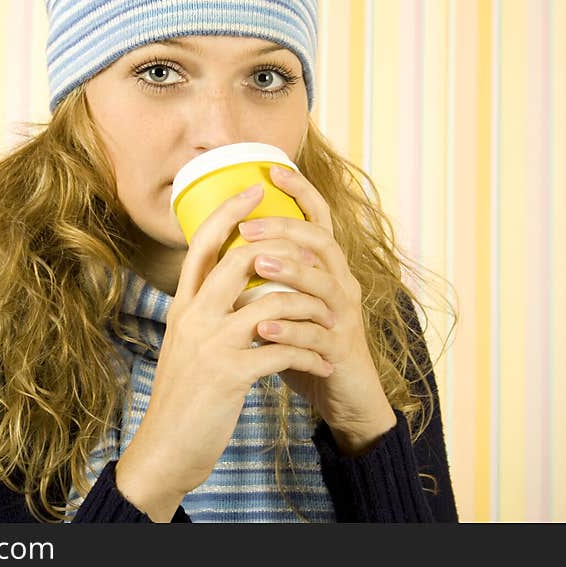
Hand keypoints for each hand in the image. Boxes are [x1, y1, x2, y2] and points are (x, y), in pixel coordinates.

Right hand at [116, 183, 333, 520]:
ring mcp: (210, 344)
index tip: (256, 190)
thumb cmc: (183, 398)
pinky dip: (311, 354)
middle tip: (316, 255)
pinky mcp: (229, 375)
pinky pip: (283, 349)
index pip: (203, 244)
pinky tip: (324, 363)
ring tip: (333, 322)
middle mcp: (193, 317)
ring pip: (272, 302)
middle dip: (285, 251)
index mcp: (183, 306)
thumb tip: (231, 286)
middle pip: (240, 259)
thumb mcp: (186, 346)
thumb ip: (205, 313)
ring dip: (311, 309)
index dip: (230, 212)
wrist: (164, 450)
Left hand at [235, 165, 395, 454]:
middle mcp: (341, 284)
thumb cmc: (306, 345)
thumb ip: (264, 279)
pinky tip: (263, 327)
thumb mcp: (286, 305)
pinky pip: (317, 333)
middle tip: (248, 225)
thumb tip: (221, 251)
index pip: (318, 219)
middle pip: (321, 242)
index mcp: (327, 269)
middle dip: (285, 228)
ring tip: (257, 264)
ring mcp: (344, 316)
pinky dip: (290, 328)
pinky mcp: (341, 349)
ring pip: (323, 283)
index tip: (272, 170)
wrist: (344, 396)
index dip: (301, 192)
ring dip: (290, 271)